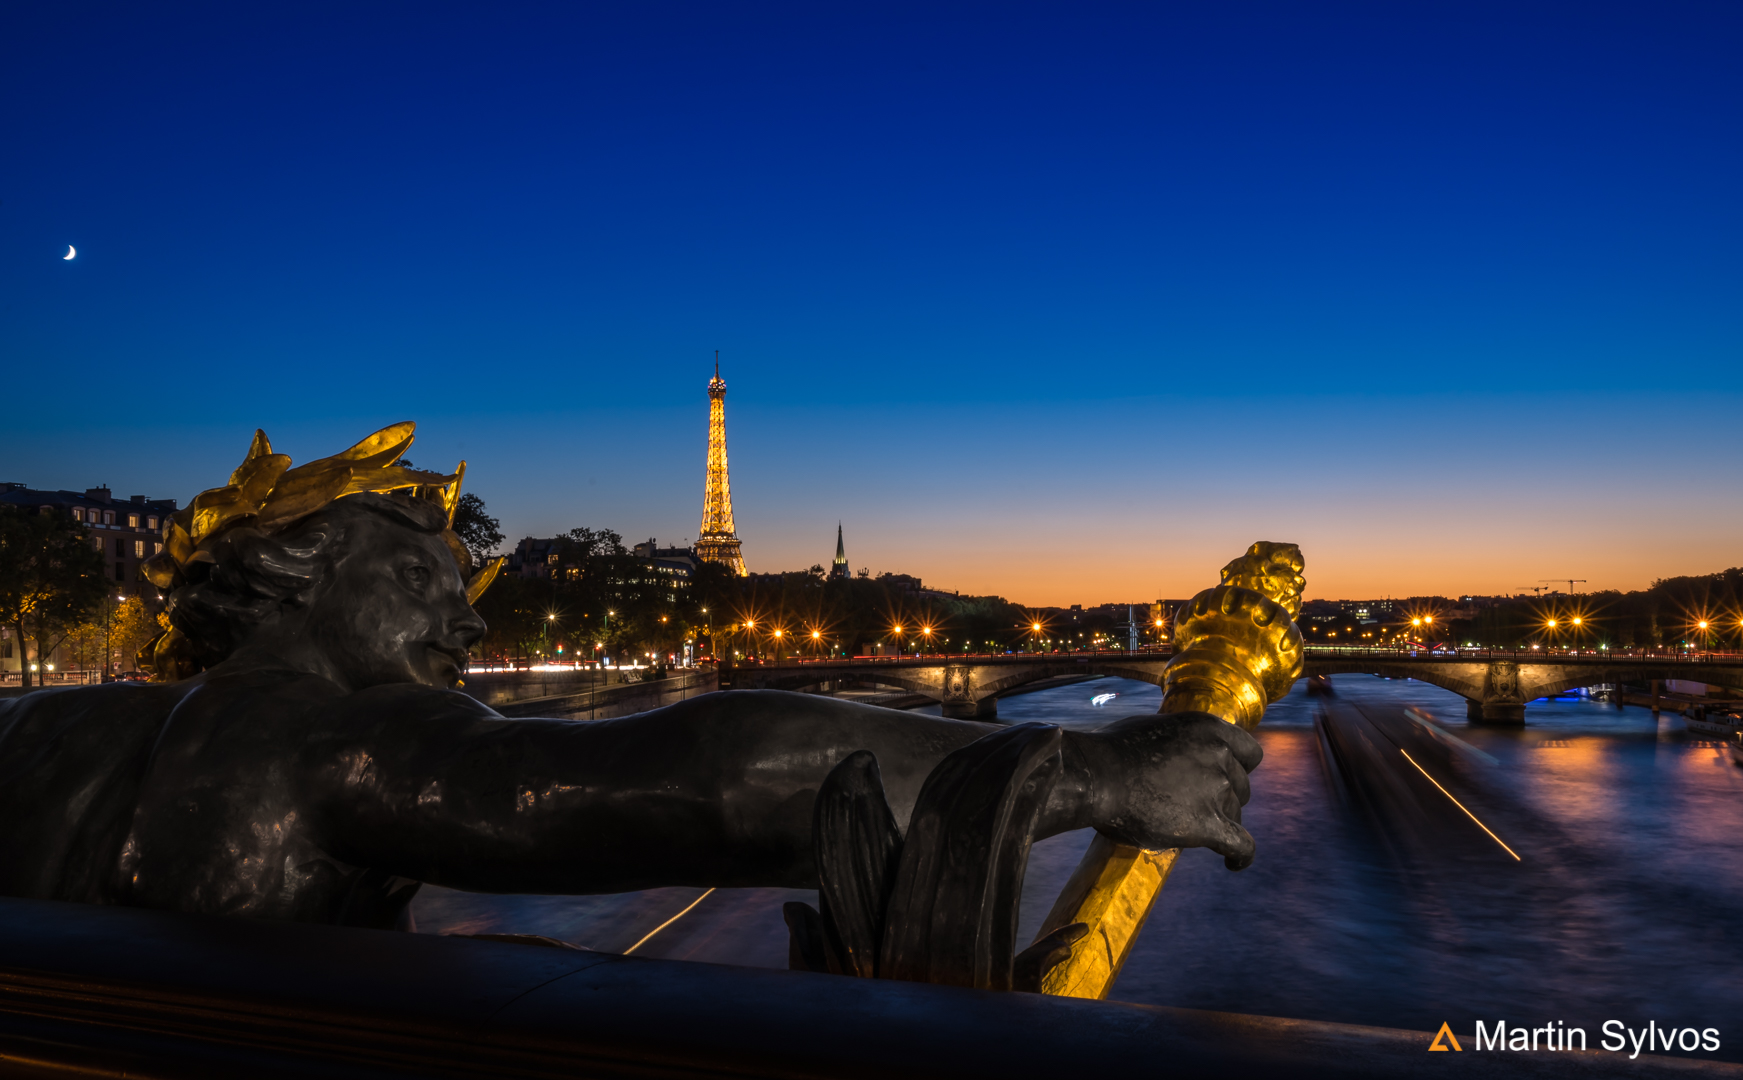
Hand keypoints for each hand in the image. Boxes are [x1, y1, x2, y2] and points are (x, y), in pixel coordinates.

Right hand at [1083, 712, 1263, 869]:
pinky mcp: (1207, 823)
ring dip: (1219, 823)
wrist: (1095, 776)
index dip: (1238, 769)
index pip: (1250, 753)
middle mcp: (1218, 754)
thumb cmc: (1111, 751)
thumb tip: (1180, 755)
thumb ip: (1180, 743)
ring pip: (1235, 815)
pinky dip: (1240, 856)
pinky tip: (1233, 863)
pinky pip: (1241, 845)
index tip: (1226, 780)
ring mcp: (1216, 788)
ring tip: (1191, 832)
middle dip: (1224, 798)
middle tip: (1195, 808)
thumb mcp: (1155, 729)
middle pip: (1241, 787)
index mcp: (1207, 728)